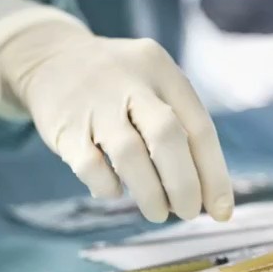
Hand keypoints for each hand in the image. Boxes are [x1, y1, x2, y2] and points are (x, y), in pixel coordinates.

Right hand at [0, 23, 235, 223]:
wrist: (51, 58)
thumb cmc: (115, 84)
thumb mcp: (151, 82)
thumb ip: (176, 124)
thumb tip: (203, 190)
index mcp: (162, 71)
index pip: (198, 127)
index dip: (214, 174)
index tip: (221, 210)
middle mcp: (130, 83)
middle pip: (167, 138)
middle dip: (184, 185)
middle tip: (188, 213)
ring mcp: (94, 104)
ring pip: (130, 155)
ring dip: (150, 193)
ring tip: (157, 213)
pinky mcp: (64, 127)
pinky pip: (90, 166)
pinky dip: (108, 187)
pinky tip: (114, 191)